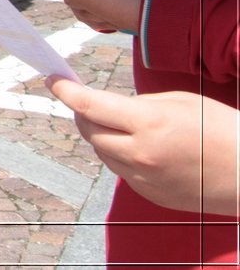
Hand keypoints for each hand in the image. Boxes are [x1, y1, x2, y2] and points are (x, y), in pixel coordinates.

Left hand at [50, 77, 239, 214]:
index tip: (53, 81)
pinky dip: (120, 155)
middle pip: (90, 131)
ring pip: (101, 152)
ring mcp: (144, 178)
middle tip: (88, 101)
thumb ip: (139, 103)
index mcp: (149, 123)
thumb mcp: (180, 101)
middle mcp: (141, 153)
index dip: (66, 91)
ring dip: (101, 135)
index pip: (90, 106)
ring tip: (122, 125)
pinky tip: (140, 148)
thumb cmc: (222, 130)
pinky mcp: (150, 194)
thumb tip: (110, 107)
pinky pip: (120, 170)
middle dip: (84, 113)